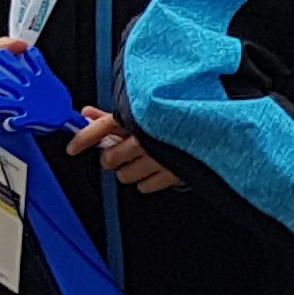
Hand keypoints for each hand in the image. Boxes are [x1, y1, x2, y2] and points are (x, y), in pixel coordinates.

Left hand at [64, 110, 182, 192]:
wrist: (220, 128)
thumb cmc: (183, 115)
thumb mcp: (146, 108)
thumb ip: (115, 114)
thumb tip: (89, 114)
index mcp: (140, 116)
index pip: (101, 128)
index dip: (82, 139)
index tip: (73, 147)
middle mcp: (147, 137)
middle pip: (110, 157)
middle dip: (113, 156)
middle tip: (123, 151)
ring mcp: (160, 157)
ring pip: (125, 175)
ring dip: (130, 170)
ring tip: (144, 160)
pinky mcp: (173, 173)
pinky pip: (145, 186)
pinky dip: (147, 180)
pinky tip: (156, 168)